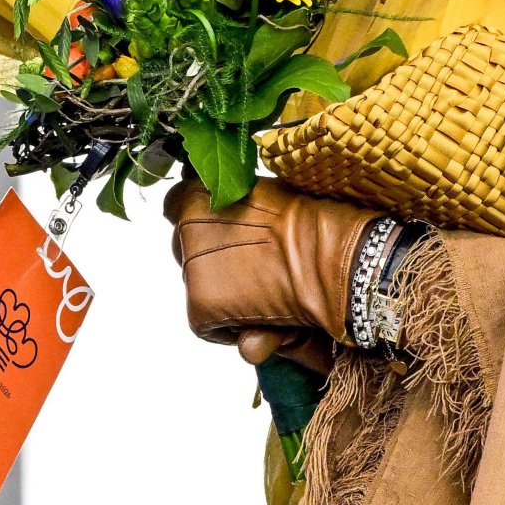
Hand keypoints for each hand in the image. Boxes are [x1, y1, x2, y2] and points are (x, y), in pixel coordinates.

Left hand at [164, 176, 378, 351]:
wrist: (328, 259)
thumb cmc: (306, 223)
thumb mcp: (263, 196)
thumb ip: (227, 196)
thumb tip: (194, 180)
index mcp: (199, 196)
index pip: (176, 204)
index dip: (199, 216)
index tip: (222, 223)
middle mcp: (186, 231)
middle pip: (184, 247)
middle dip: (209, 254)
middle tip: (251, 259)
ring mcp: (192, 270)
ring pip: (195, 283)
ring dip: (220, 287)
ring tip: (260, 285)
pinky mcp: (200, 307)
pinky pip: (206, 323)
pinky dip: (228, 325)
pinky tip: (259, 311)